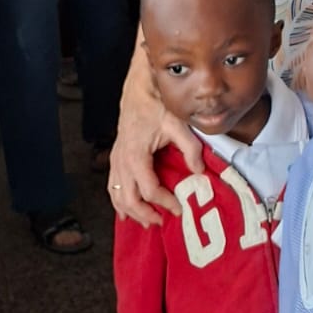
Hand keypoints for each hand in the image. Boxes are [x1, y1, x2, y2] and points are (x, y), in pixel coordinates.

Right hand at [109, 83, 198, 227]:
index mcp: (136, 156)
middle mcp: (122, 161)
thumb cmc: (158, 106)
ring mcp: (116, 160)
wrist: (140, 90)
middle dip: (145, 214)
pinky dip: (118, 201)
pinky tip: (125, 211)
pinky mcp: (115, 157)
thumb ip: (190, 148)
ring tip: (147, 222)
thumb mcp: (178, 124)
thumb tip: (199, 171)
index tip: (179, 208)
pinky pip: (113, 186)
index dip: (165, 203)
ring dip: (131, 211)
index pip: (150, 190)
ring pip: (117, 195)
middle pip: (129, 199)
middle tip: (162, 222)